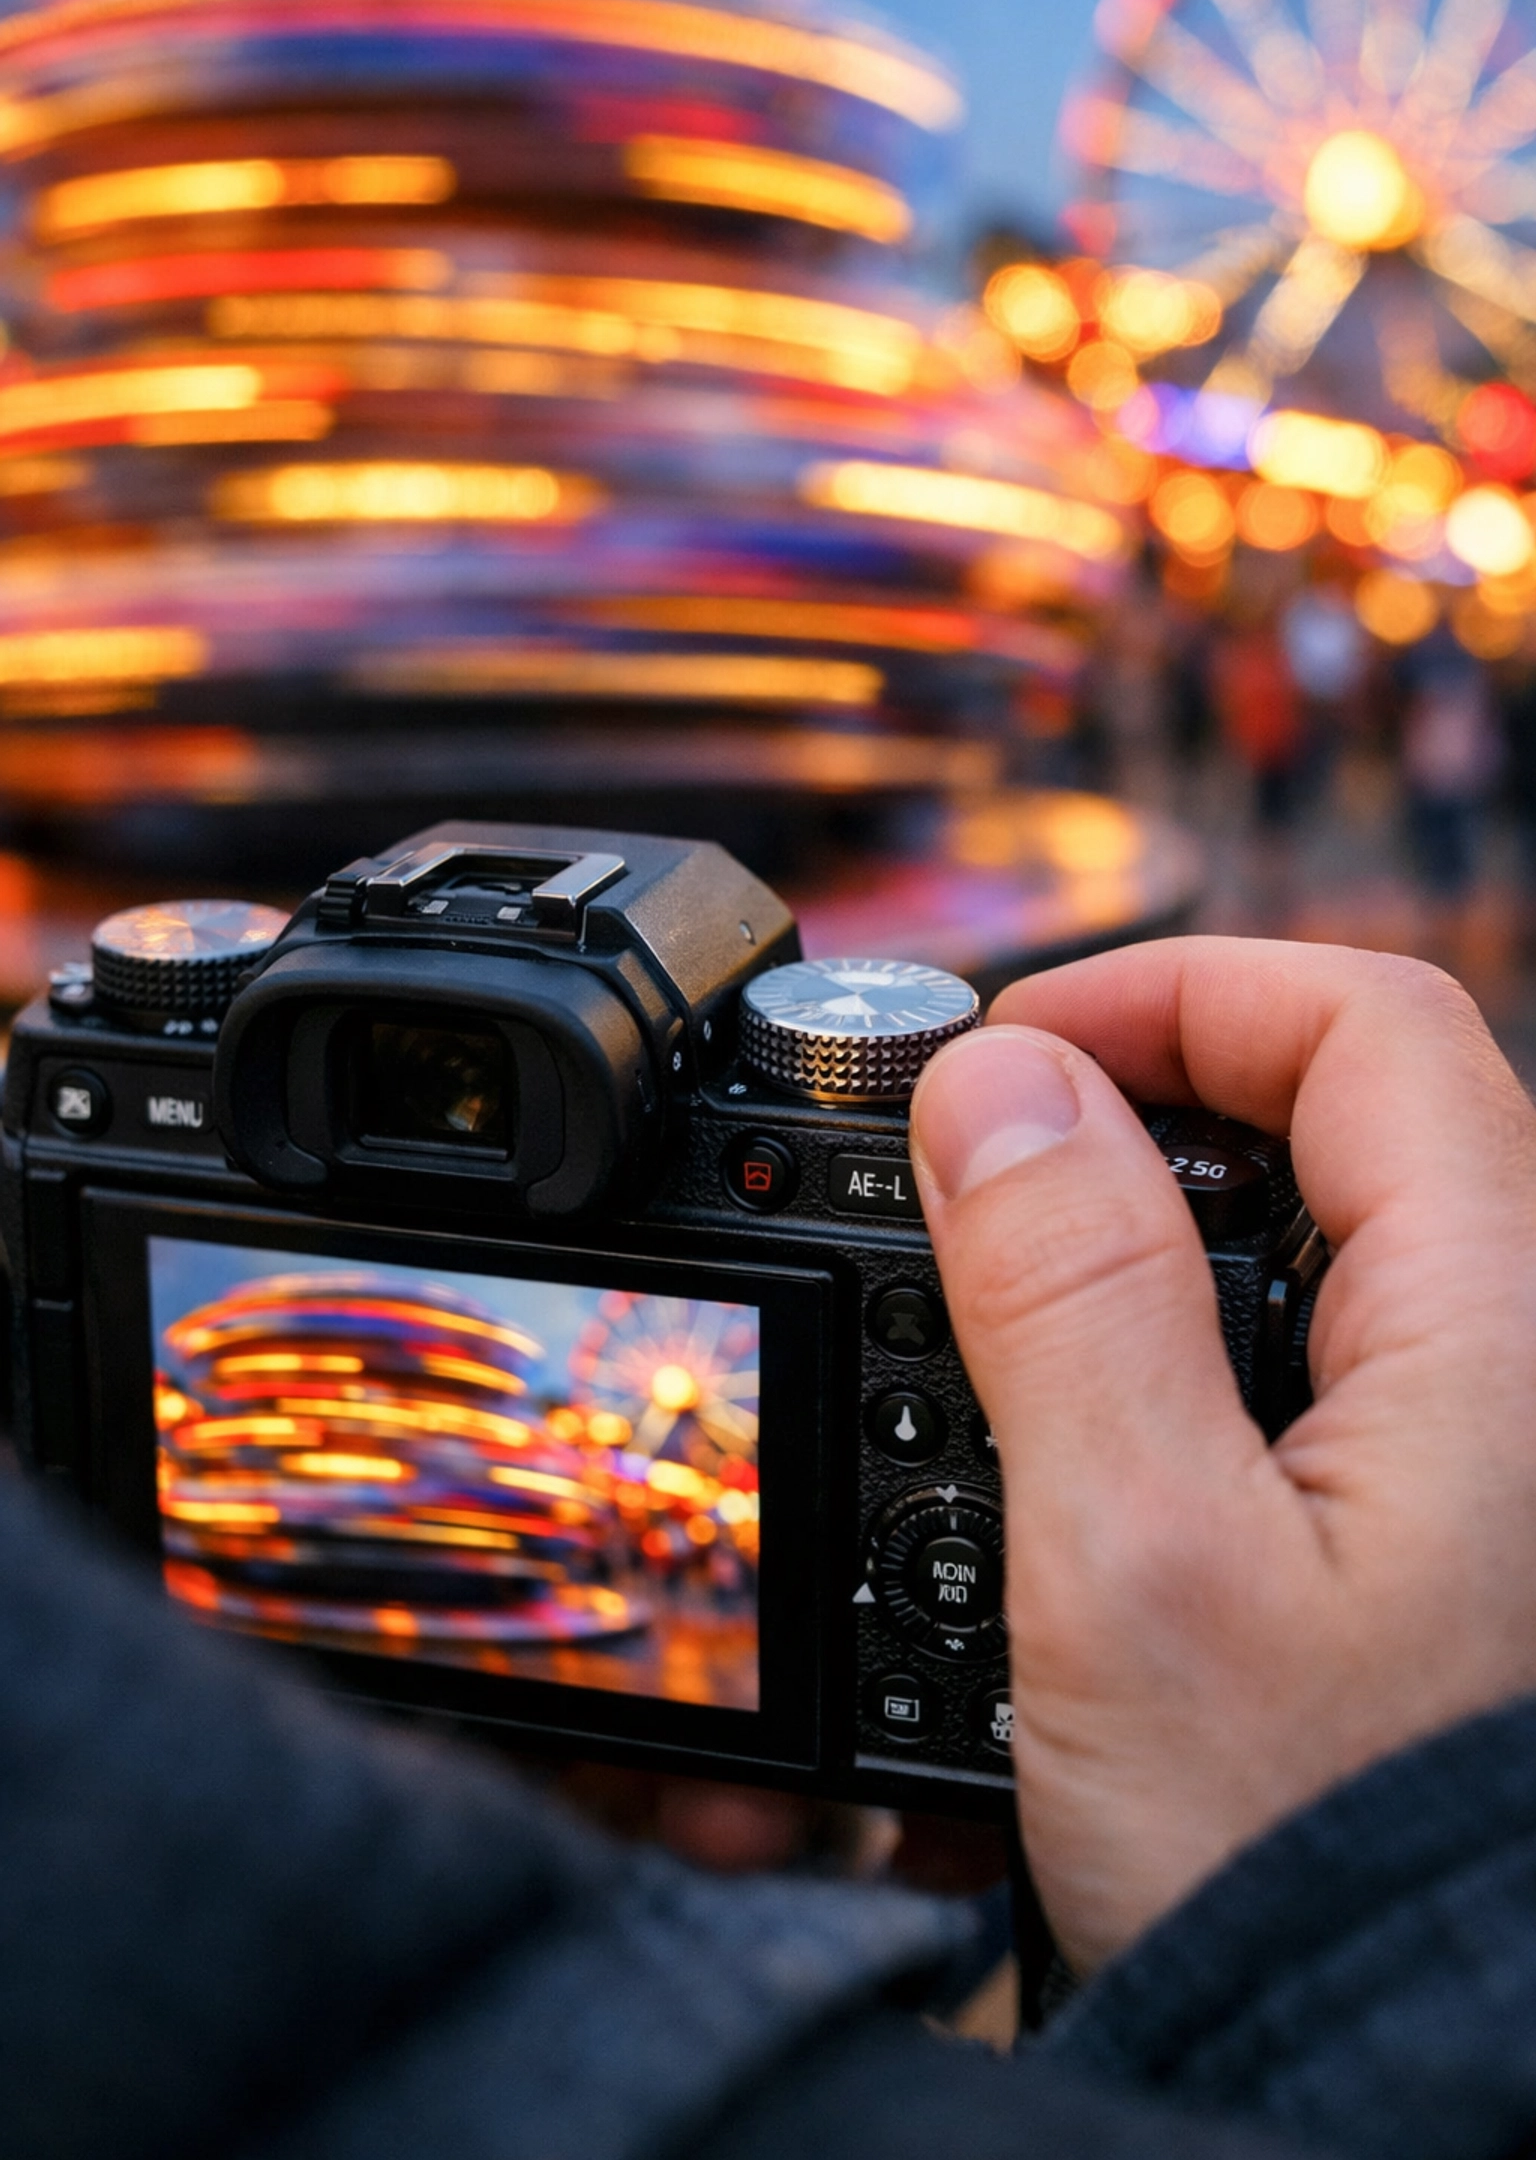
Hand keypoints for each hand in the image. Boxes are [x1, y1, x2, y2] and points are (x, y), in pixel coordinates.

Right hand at [908, 938, 1535, 1974]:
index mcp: (1503, 1324)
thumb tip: (997, 1083)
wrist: (1412, 2083)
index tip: (1004, 1057)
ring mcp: (1489, 1445)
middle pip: (1352, 1114)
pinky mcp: (1441, 1521)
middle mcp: (1525, 1361)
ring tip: (1014, 1292)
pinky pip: (1327, 1353)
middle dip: (1151, 1098)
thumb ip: (1064, 1288)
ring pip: (1331, 1235)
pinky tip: (1100, 1423)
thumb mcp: (1139, 1558)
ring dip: (1160, 1223)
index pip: (1362, 1026)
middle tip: (984, 1165)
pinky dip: (1196, 1335)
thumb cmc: (1311, 1855)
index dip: (1170, 993)